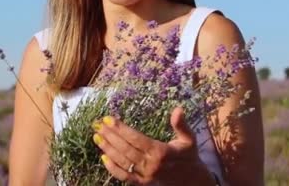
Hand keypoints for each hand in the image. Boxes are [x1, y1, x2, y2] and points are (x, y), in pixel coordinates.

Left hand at [92, 107, 211, 184]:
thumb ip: (181, 125)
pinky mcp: (142, 183)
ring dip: (108, 149)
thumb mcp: (188, 139)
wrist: (192, 181)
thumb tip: (178, 109)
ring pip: (123, 161)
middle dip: (110, 136)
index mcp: (162, 152)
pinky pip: (124, 176)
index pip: (136, 139)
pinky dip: (112, 168)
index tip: (108, 119)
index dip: (121, 129)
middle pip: (126, 149)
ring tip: (96, 136)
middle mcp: (151, 165)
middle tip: (97, 124)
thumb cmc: (188, 156)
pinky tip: (103, 157)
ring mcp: (145, 176)